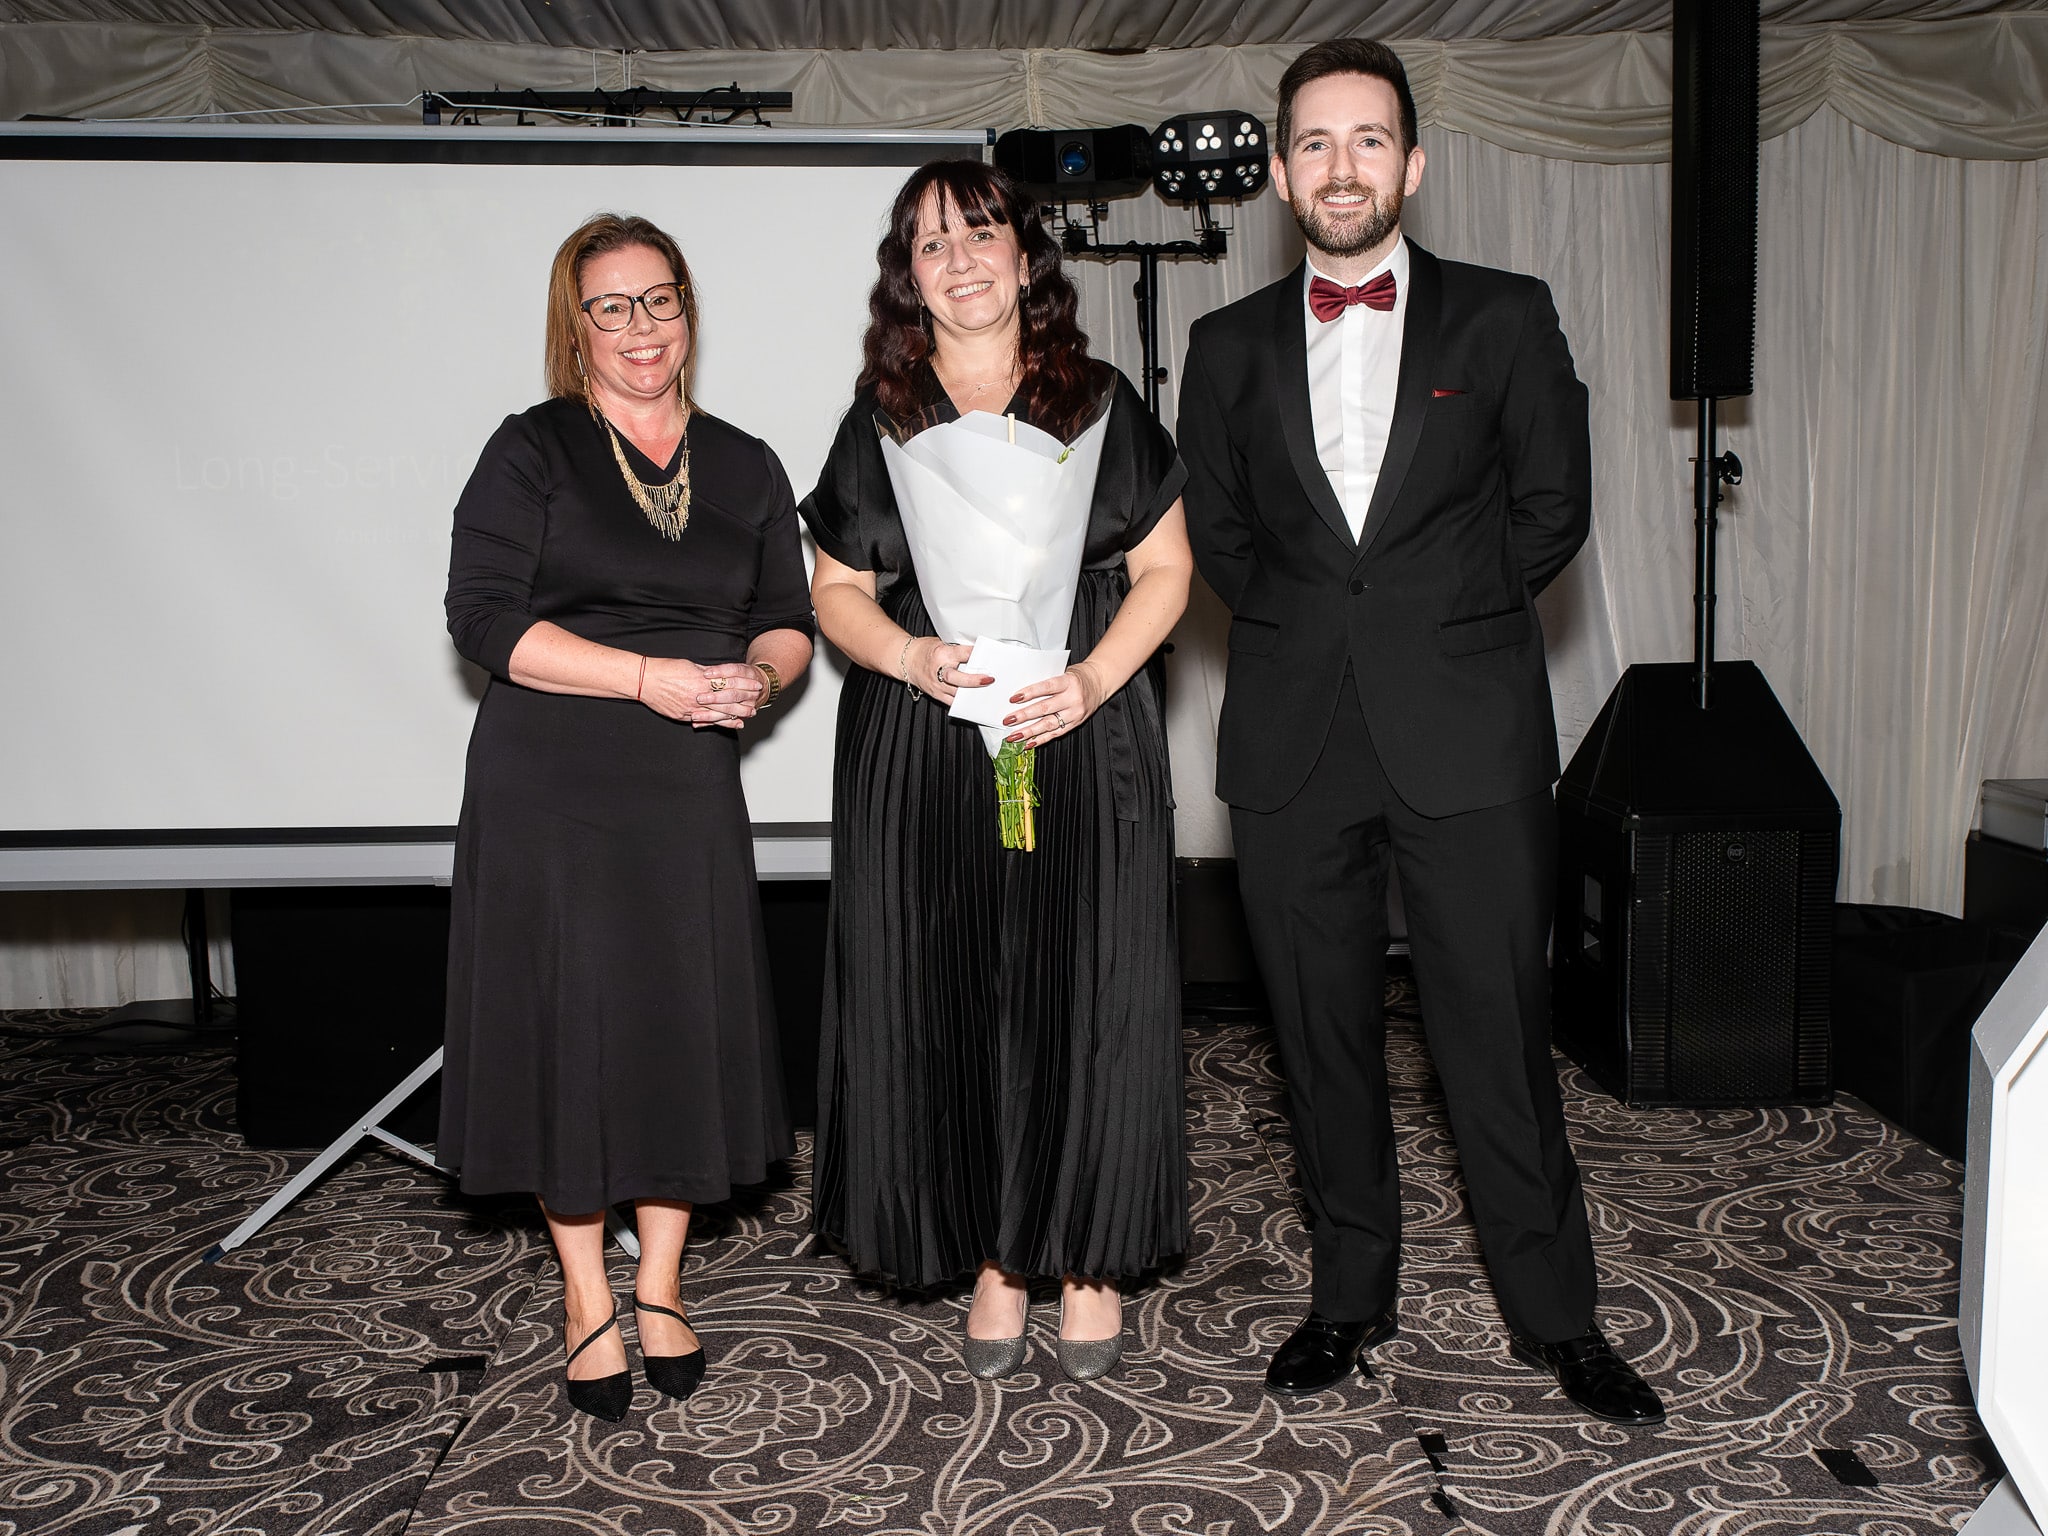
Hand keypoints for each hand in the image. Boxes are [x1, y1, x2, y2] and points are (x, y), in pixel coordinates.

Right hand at [638, 657, 761, 729]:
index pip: (730, 683)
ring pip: (719, 713)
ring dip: (735, 716)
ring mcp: (691, 707)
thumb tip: (717, 674)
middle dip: (744, 703)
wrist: (645, 680)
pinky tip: (730, 725)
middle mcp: (699, 695)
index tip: (755, 685)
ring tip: (747, 717)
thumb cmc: (665, 669)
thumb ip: (704, 672)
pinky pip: (705, 721)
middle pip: (728, 700)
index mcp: (702, 680)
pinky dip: (719, 723)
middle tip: (756, 705)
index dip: (744, 685)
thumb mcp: (689, 665)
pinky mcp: (683, 716)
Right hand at [906, 636, 991, 704]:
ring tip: (985, 691)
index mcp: (941, 653)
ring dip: (972, 692)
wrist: (907, 660)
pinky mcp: (936, 694)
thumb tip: (976, 654)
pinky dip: (962, 701)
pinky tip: (972, 699)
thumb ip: (958, 650)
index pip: (963, 653)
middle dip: (974, 680)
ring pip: (956, 692)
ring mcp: (937, 685)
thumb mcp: (941, 643)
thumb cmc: (924, 650)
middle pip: (958, 678)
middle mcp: (938, 670)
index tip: (986, 654)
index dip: (976, 653)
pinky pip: (951, 701)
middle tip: (988, 679)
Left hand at [1003, 661, 1104, 747]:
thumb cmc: (1078, 676)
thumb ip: (1046, 681)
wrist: (1099, 682)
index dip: (1029, 693)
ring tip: (1014, 736)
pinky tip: (1029, 743)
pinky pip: (1056, 734)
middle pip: (1045, 708)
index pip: (1046, 687)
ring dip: (1029, 732)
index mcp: (1069, 682)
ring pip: (1048, 724)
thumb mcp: (1063, 672)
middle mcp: (1073, 699)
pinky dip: (1041, 739)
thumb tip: (1021, 693)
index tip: (1013, 698)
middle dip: (1024, 716)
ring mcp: (1075, 713)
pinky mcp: (1075, 724)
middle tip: (1008, 720)